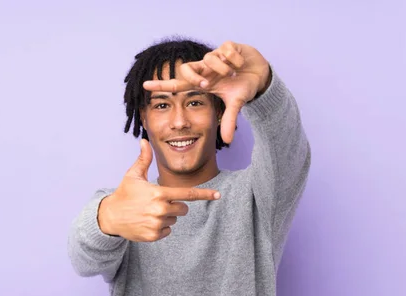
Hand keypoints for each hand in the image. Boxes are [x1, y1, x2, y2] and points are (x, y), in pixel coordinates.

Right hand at [98, 139, 220, 241]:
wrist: (109, 217)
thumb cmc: (124, 194)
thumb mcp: (133, 176)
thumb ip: (144, 160)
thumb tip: (144, 141)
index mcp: (159, 193)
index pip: (187, 194)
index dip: (204, 194)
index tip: (218, 195)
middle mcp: (160, 209)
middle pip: (183, 209)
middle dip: (175, 205)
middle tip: (157, 203)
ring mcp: (157, 224)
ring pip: (174, 220)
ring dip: (166, 217)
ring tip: (149, 213)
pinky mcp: (153, 236)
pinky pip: (168, 232)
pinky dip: (160, 228)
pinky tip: (147, 222)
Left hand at [142, 41, 269, 143]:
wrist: (261, 74)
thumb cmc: (243, 87)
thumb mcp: (236, 104)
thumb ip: (229, 120)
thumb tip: (227, 141)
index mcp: (203, 81)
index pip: (178, 84)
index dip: (162, 85)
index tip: (144, 86)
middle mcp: (205, 68)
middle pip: (186, 69)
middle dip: (194, 77)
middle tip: (208, 84)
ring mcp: (214, 56)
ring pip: (211, 58)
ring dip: (225, 68)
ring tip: (235, 73)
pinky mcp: (226, 45)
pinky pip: (226, 50)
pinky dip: (235, 59)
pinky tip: (240, 63)